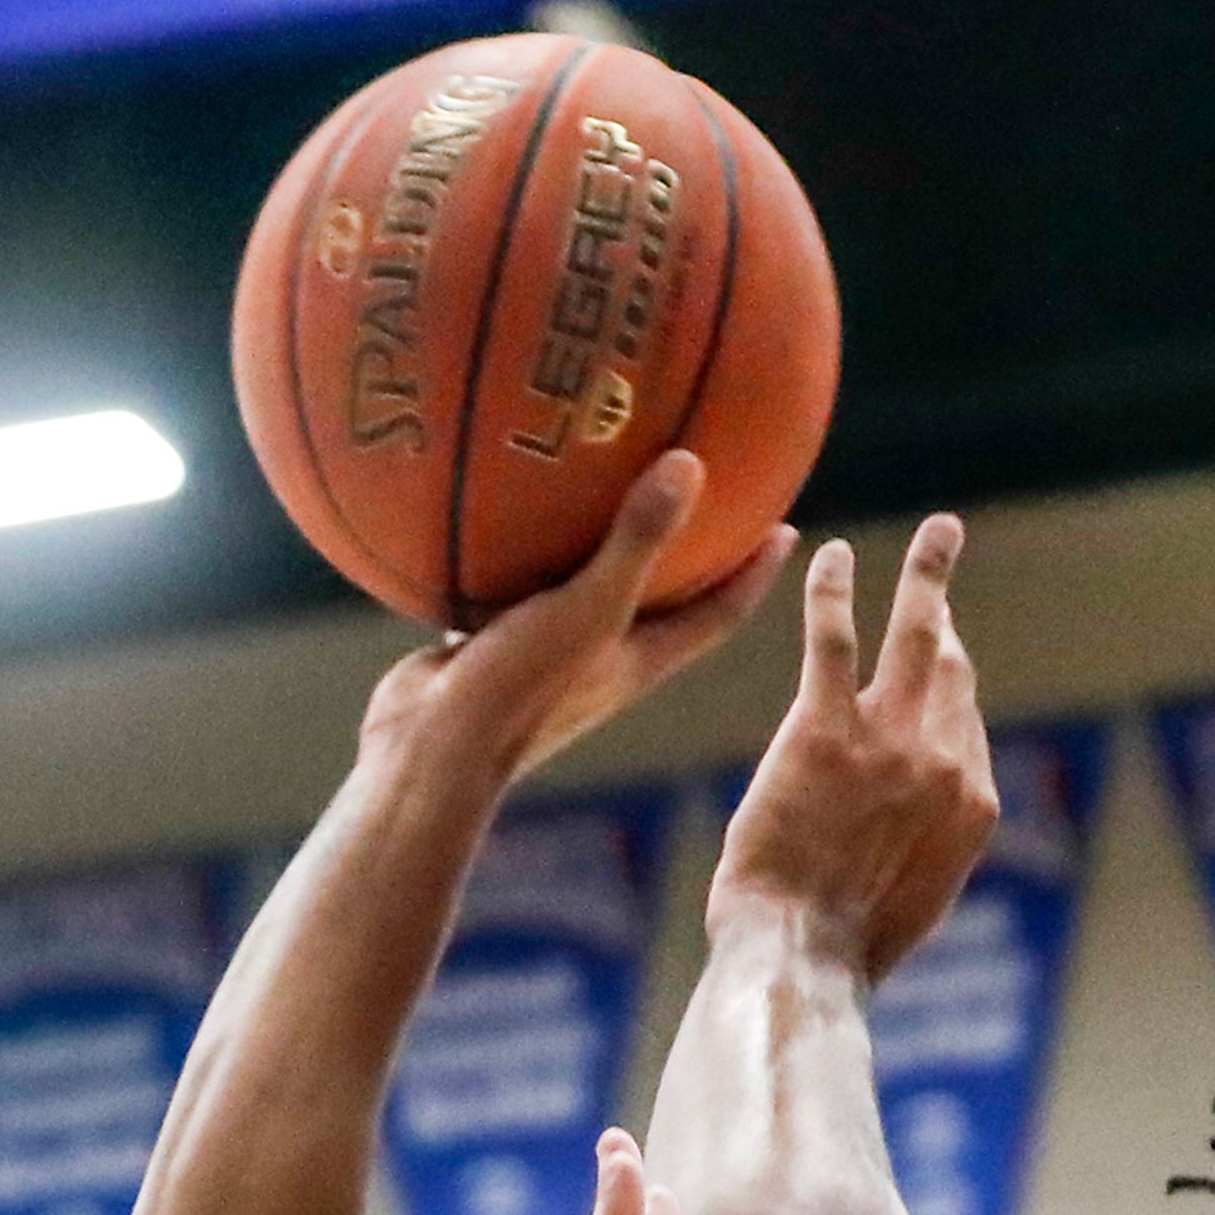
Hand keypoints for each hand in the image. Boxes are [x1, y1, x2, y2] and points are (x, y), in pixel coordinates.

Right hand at [360, 452, 795, 793]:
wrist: (426, 751)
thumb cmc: (520, 692)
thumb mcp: (588, 610)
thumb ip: (637, 541)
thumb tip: (692, 464)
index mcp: (639, 660)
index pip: (719, 614)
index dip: (756, 574)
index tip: (787, 530)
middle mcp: (600, 657)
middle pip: (663, 600)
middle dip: (690, 553)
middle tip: (712, 492)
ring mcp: (546, 653)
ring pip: (584, 588)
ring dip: (601, 543)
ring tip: (611, 479)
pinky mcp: (492, 643)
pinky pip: (515, 582)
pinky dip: (519, 544)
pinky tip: (506, 495)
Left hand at [714, 515, 997, 984]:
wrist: (802, 960)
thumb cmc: (839, 950)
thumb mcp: (909, 904)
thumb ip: (921, 853)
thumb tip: (910, 846)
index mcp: (970, 806)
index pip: (965, 726)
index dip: (942, 696)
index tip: (927, 669)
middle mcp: (946, 762)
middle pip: (953, 669)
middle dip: (949, 618)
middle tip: (947, 567)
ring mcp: (889, 740)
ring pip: (917, 635)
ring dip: (929, 576)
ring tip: (939, 534)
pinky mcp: (824, 730)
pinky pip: (835, 640)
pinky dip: (834, 591)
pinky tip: (831, 555)